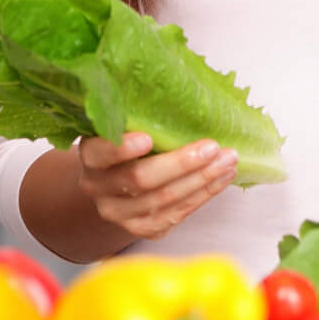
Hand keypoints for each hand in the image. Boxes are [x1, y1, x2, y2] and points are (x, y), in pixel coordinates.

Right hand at [73, 132, 237, 241]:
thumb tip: (177, 91)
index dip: (122, 149)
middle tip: (212, 147)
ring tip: (228, 161)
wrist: (114, 185)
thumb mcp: (119, 127)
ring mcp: (119, 213)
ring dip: (202, 180)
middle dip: (181, 163)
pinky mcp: (142, 228)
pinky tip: (221, 179)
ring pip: (164, 199)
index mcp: (90, 157)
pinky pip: (177, 214)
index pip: (101, 154)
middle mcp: (98, 188)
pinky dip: (203, 195)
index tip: (148, 138)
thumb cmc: (125, 146)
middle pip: (139, 179)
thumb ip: (135, 117)